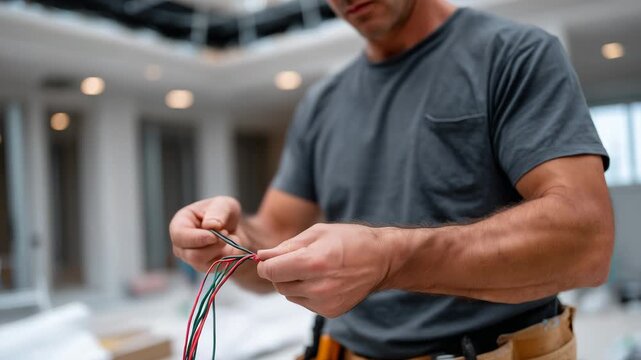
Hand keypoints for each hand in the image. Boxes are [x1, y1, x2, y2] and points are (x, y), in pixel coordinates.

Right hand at [170, 196, 244, 271]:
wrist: (233, 228)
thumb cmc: (223, 213)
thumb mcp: (224, 204)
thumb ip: (218, 211)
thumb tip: (210, 226)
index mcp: (179, 223)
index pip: (180, 236)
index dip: (197, 238)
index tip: (215, 236)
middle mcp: (181, 244)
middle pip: (192, 255)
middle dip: (214, 246)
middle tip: (227, 233)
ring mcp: (190, 258)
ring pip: (205, 264)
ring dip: (222, 251)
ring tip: (229, 237)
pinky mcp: (203, 267)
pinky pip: (216, 268)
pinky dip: (228, 257)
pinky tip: (230, 247)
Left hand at [256, 223, 393, 317]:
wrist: (382, 259)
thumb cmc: (351, 240)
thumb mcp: (317, 232)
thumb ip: (287, 245)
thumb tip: (262, 255)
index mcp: (313, 262)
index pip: (270, 271)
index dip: (266, 264)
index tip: (270, 259)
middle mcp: (319, 287)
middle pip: (278, 285)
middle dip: (280, 272)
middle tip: (298, 260)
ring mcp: (325, 302)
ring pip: (289, 295)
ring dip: (293, 282)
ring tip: (314, 269)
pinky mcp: (330, 312)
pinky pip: (304, 302)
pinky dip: (306, 292)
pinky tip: (323, 280)